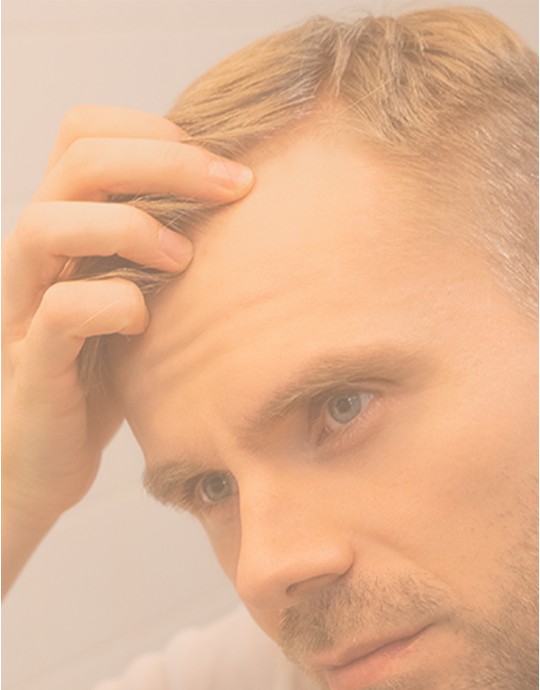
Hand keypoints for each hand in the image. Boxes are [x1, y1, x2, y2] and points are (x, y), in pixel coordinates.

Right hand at [2, 105, 252, 593]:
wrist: (47, 452)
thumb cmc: (107, 365)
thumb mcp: (140, 292)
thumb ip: (165, 244)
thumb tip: (242, 198)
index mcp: (66, 224)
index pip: (83, 132)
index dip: (150, 129)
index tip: (220, 163)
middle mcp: (38, 253)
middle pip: (77, 162)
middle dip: (166, 161)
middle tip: (233, 186)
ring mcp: (25, 304)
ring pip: (46, 226)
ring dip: (128, 226)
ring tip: (182, 257)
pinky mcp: (32, 361)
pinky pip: (60, 312)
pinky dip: (113, 304)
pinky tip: (146, 321)